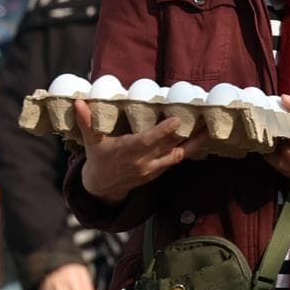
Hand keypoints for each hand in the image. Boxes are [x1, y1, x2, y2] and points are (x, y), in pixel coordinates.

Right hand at [74, 99, 207, 204]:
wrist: (102, 187)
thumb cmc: (98, 158)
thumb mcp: (91, 141)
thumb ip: (87, 122)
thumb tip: (79, 102)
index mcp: (128, 151)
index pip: (148, 141)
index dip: (163, 131)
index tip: (177, 120)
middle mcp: (143, 161)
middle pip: (169, 146)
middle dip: (187, 133)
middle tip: (204, 117)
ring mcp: (153, 168)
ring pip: (178, 155)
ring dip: (194, 143)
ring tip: (210, 129)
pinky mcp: (158, 172)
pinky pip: (176, 160)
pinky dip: (189, 150)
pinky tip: (201, 138)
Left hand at [265, 95, 289, 189]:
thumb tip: (282, 99)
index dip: (281, 149)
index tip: (278, 136)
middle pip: (287, 166)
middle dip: (275, 153)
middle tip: (273, 140)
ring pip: (287, 174)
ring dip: (279, 161)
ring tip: (279, 146)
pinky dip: (287, 168)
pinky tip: (289, 156)